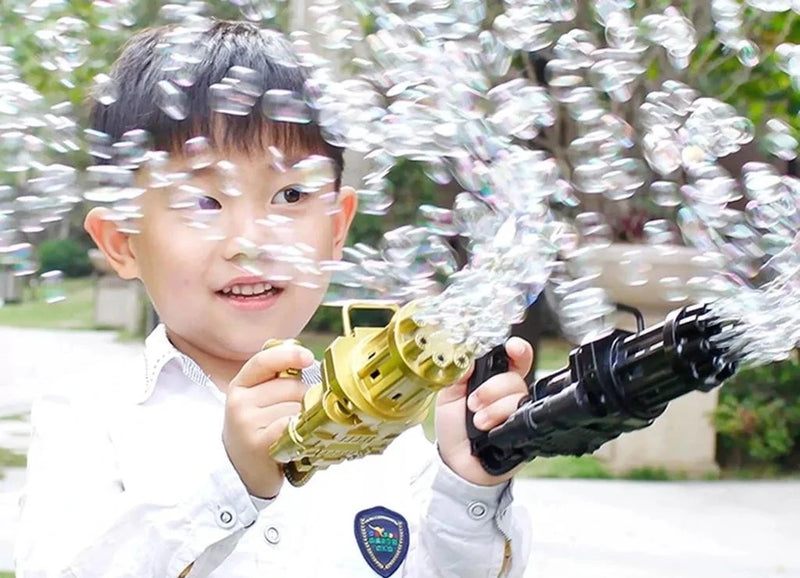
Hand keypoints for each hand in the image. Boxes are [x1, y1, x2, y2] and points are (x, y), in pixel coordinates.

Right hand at [222, 343, 313, 499]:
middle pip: (291, 386)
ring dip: (305, 419)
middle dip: (304, 398)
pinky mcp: (258, 444)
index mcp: (239, 386)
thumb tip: (308, 360)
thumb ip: (276, 381)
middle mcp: (239, 402)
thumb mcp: (258, 403)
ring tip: (294, 433)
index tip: (309, 357)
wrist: (241, 475)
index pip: (264, 361)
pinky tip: (296, 441)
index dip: (288, 355)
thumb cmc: (258, 433)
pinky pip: (292, 425)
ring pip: (296, 407)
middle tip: (296, 418)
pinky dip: (301, 431)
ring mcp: (246, 423)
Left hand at [435, 337, 532, 485]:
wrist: (457, 462)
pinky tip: (489, 430)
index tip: (513, 348)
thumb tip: (467, 356)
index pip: (513, 359)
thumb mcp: (447, 396)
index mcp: (492, 379)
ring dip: (493, 409)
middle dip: (492, 388)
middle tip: (473, 403)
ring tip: (477, 423)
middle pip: (515, 377)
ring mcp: (518, 412)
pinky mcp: (524, 430)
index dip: (518, 350)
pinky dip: (500, 421)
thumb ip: (457, 374)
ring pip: (518, 396)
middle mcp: (508, 393)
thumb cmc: (454, 428)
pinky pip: (522, 418)